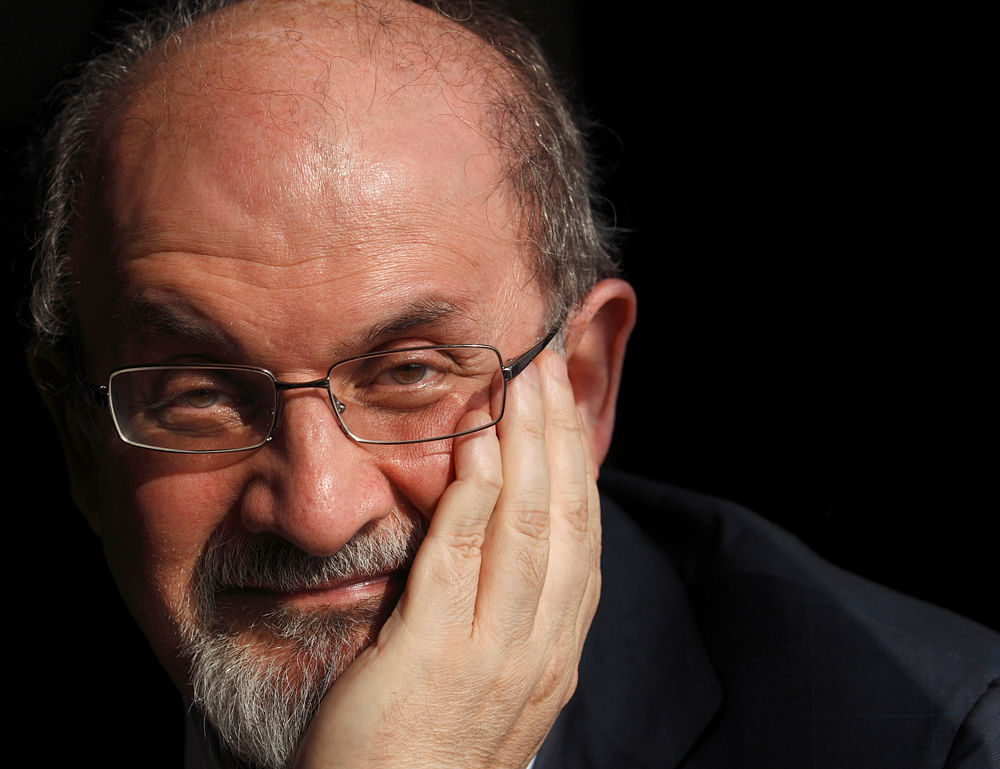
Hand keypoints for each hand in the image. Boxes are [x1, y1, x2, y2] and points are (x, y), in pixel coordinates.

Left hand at [293, 350, 601, 768]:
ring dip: (525, 447)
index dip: (578, 464)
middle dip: (559, 437)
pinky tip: (475, 442)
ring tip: (519, 384)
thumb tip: (500, 540)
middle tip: (548, 370)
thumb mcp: (490, 684)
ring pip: (526, 528)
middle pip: (564, 520)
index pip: (581, 538)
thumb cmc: (427, 755)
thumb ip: (504, 613)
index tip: (567, 409)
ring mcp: (492, 653)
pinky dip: (474, 493)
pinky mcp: (434, 654)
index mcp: (554, 651)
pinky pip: (462, 559)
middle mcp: (539, 649)